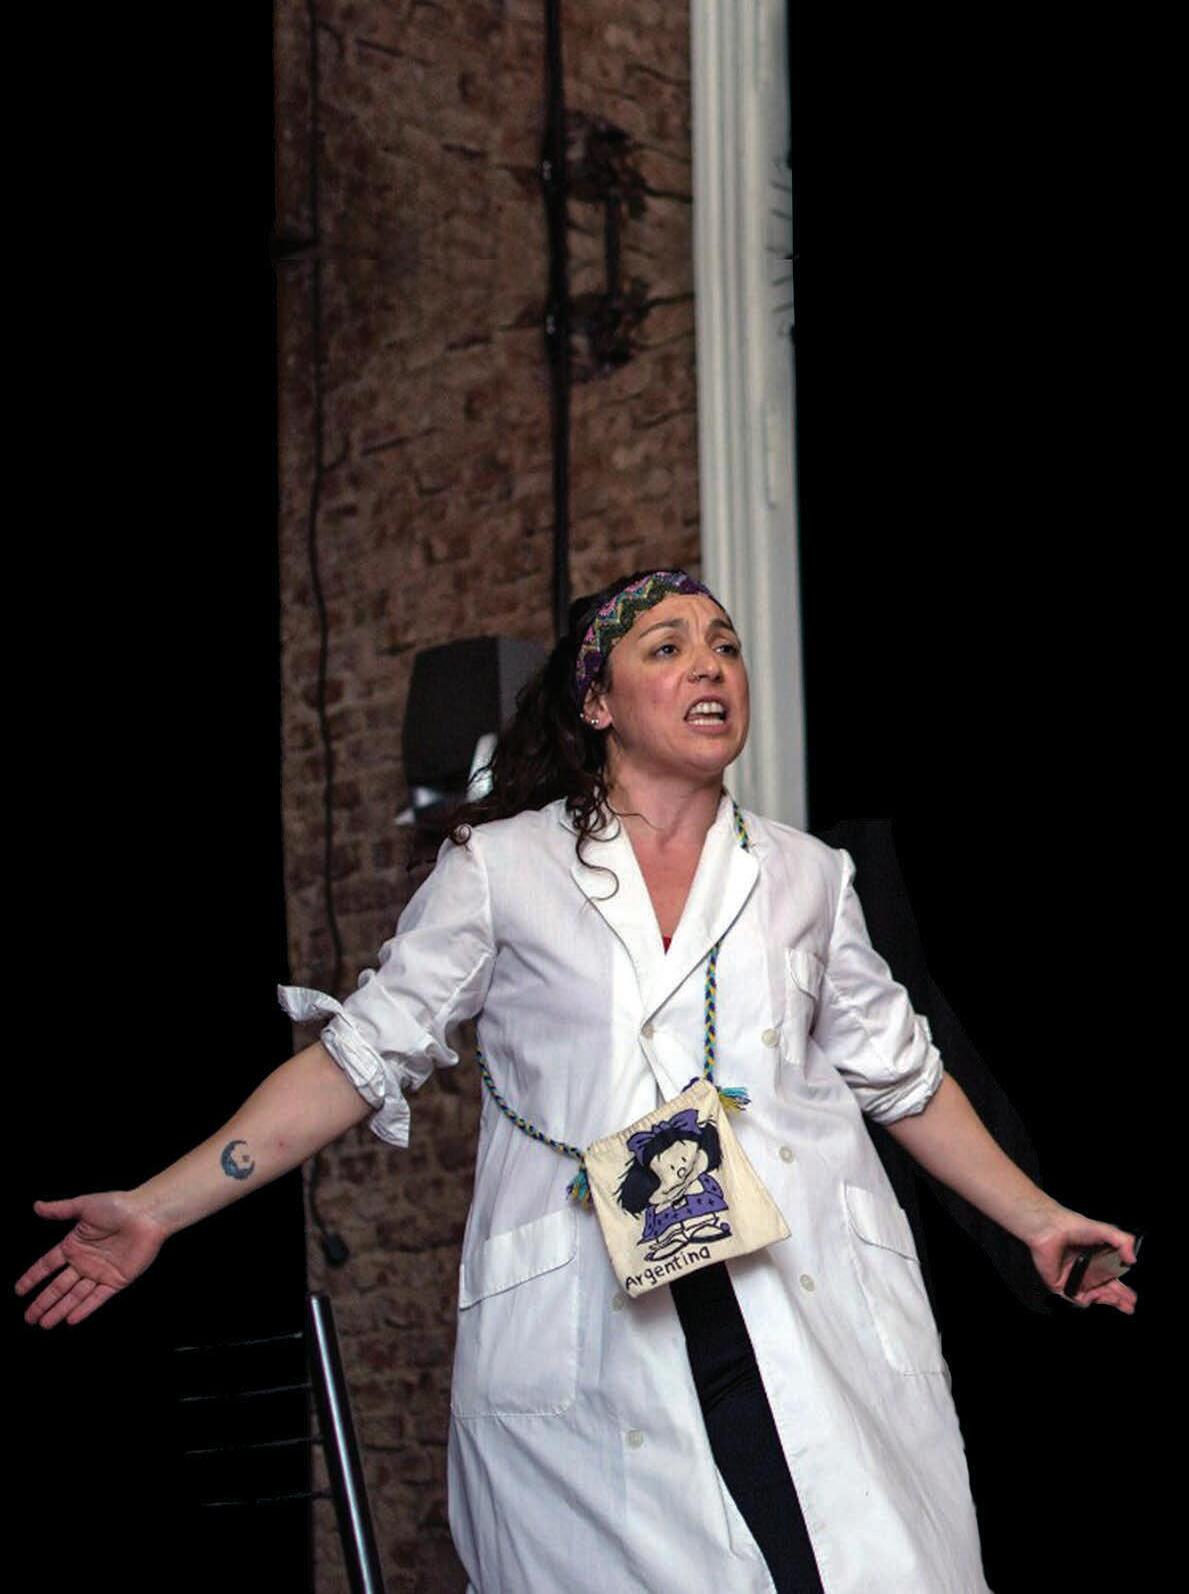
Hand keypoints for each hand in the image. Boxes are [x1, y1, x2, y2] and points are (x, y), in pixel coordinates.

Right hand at [16, 1192, 169, 1328]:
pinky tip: (70, 1320)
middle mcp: (84, 1261)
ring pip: (74, 1296)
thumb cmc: (118, 1206)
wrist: (148, 1214)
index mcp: (74, 1245)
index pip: (47, 1265)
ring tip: (43, 1323)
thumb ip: (60, 1209)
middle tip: (28, 1317)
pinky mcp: (116, 1280)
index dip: (33, 1278)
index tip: (19, 1291)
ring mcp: (99, 1272)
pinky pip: (97, 1298)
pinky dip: (84, 1309)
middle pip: (58, 1286)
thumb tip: (36, 1206)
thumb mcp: (85, 1206)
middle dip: (43, 1302)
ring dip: (59, 1310)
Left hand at [1026, 1205, 1138, 1314]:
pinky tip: (1096, 1295)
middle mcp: (1084, 1269)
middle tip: (1130, 1305)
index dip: (1122, 1289)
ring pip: (1093, 1296)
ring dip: (1108, 1300)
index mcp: (1095, 1259)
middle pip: (1104, 1290)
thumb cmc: (1074, 1226)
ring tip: (1120, 1301)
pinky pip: (1075, 1298)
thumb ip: (1124, 1241)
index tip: (1132, 1296)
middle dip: (1119, 1300)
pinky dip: (1088, 1299)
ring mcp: (1073, 1277)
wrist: (1051, 1228)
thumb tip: (1133, 1260)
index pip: (1111, 1278)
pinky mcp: (1060, 1284)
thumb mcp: (1106, 1230)